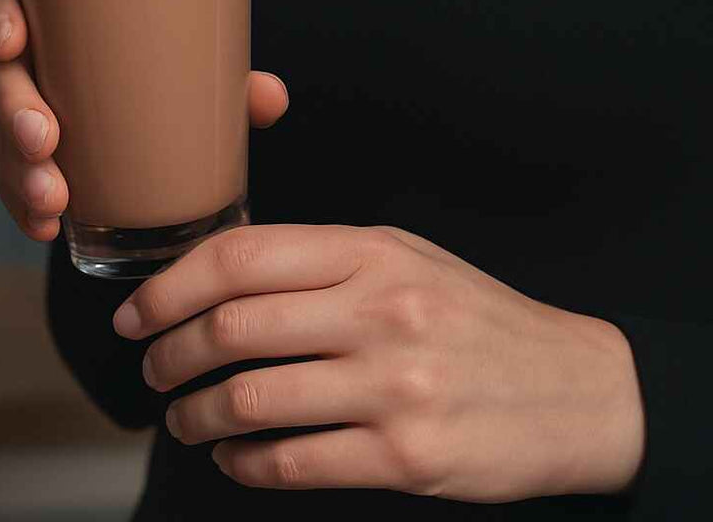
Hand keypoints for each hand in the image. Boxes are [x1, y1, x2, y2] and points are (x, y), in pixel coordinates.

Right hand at [0, 0, 288, 238]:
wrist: (162, 99)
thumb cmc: (170, 61)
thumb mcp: (199, 65)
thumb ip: (231, 82)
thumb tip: (269, 98)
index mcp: (58, 8)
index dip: (1, 14)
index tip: (13, 44)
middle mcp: (30, 52)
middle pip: (0, 72)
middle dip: (13, 111)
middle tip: (43, 141)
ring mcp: (22, 103)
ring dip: (17, 170)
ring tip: (51, 201)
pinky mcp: (26, 152)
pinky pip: (12, 177)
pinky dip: (25, 204)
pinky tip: (46, 227)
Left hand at [116, 224, 645, 500]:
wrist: (581, 392)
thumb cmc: (474, 319)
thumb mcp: (403, 258)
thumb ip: (316, 261)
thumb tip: (211, 273)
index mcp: (369, 254)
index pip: (237, 257)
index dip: (168, 286)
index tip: (136, 314)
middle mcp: (380, 313)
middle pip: (230, 329)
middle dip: (168, 355)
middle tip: (153, 369)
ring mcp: (394, 387)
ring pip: (249, 400)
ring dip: (195, 415)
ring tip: (184, 419)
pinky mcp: (408, 457)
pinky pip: (293, 463)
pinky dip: (243, 464)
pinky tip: (234, 459)